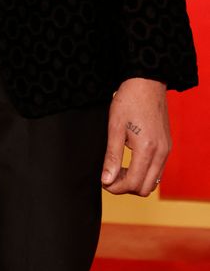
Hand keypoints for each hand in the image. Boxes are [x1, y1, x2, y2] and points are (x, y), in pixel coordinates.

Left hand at [101, 77, 170, 195]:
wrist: (146, 82)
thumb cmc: (129, 100)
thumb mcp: (115, 127)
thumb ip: (112, 156)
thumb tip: (107, 180)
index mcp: (147, 149)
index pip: (133, 183)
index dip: (116, 187)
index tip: (103, 181)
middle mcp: (161, 153)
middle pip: (145, 188)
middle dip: (126, 187)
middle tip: (110, 177)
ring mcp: (166, 150)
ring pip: (153, 182)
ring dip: (136, 181)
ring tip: (119, 169)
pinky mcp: (167, 146)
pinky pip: (157, 170)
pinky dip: (144, 172)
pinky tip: (130, 162)